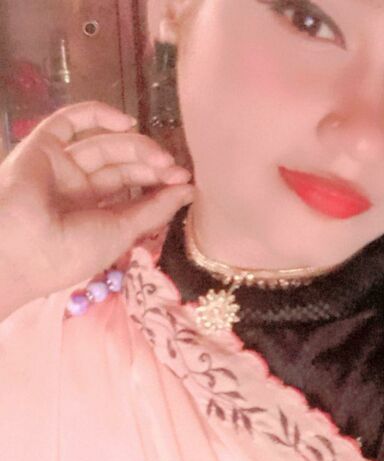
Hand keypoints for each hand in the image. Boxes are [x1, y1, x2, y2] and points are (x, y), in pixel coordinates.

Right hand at [0, 100, 194, 319]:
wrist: (22, 246)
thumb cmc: (72, 251)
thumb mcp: (122, 233)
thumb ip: (155, 210)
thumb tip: (190, 191)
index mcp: (94, 218)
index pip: (133, 194)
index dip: (160, 186)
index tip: (186, 183)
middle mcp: (77, 191)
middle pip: (122, 168)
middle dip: (152, 167)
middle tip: (176, 169)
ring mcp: (60, 167)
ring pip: (104, 146)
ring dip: (136, 148)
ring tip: (161, 159)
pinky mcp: (43, 145)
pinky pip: (71, 122)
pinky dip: (99, 115)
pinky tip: (128, 123)